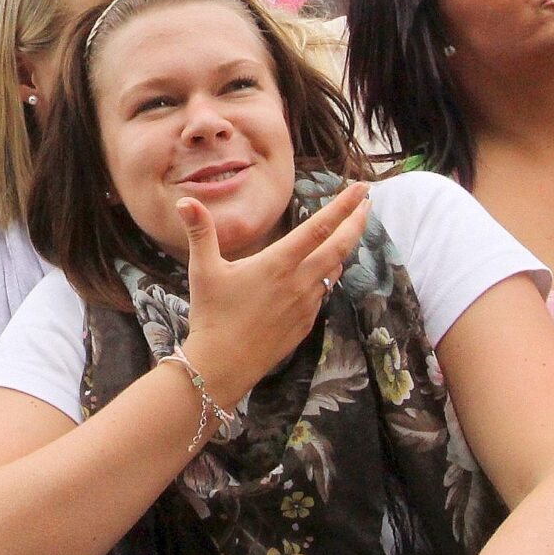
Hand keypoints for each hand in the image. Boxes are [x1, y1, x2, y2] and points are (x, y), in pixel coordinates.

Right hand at [178, 181, 370, 403]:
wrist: (224, 366)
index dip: (344, 206)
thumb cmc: (212, 316)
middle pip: (340, 247)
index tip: (361, 189)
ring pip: (334, 270)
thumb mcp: (203, 270)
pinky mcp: (305, 323)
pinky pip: (322, 293)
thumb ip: (200, 232)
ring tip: (345, 235)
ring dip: (342, 250)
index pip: (319, 228)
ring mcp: (306, 304)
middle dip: (357, 222)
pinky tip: (319, 274)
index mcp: (278, 264)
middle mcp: (299, 282)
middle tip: (368, 203)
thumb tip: (185, 200)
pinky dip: (325, 276)